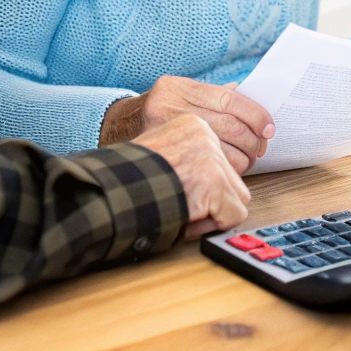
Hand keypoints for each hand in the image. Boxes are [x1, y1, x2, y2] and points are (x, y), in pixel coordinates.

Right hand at [102, 75, 275, 172]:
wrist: (117, 127)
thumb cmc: (160, 111)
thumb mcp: (182, 95)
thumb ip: (215, 96)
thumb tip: (255, 101)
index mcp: (179, 87)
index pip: (230, 99)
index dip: (255, 116)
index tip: (268, 128)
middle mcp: (169, 105)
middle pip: (228, 125)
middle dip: (252, 140)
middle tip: (261, 148)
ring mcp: (163, 131)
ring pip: (220, 150)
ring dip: (242, 159)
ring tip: (248, 160)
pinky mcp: (161, 154)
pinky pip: (205, 166)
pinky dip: (224, 170)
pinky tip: (229, 170)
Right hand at [130, 114, 249, 239]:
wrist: (113, 187)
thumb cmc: (129, 176)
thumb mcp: (162, 149)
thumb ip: (190, 152)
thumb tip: (219, 158)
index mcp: (193, 124)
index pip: (225, 153)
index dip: (214, 181)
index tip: (200, 192)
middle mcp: (206, 135)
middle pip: (235, 174)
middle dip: (218, 197)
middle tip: (189, 204)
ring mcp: (211, 158)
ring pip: (238, 195)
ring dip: (215, 211)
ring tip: (185, 210)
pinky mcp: (214, 182)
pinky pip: (233, 214)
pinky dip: (212, 225)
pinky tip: (187, 218)